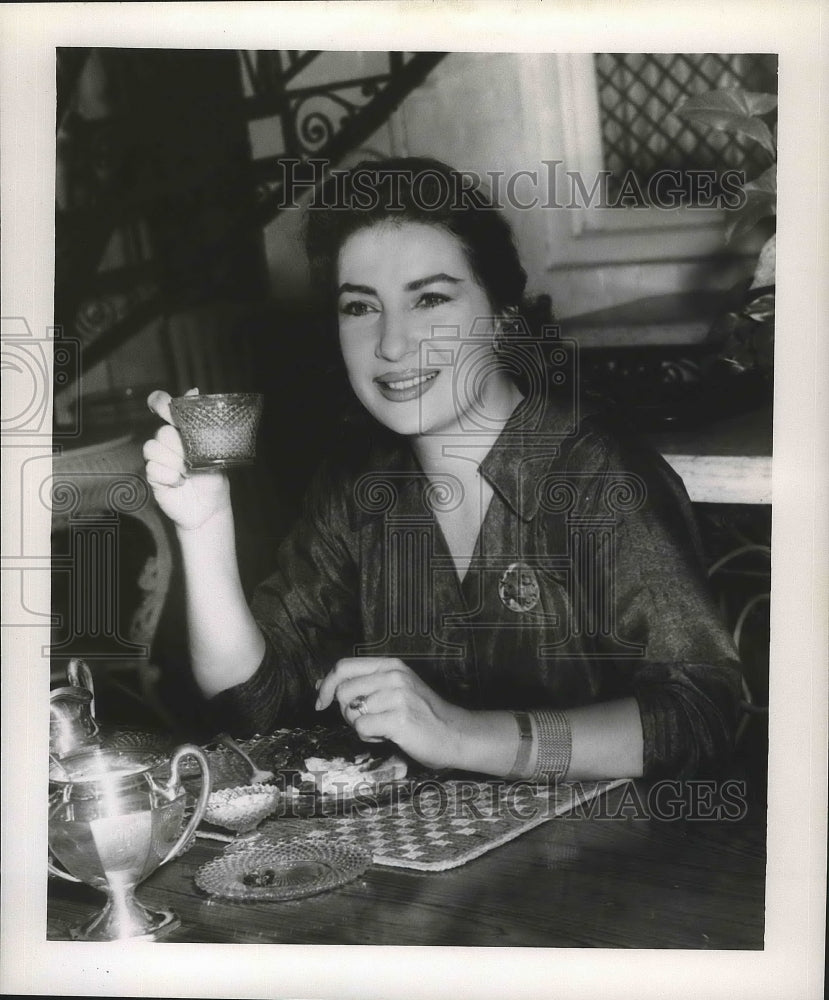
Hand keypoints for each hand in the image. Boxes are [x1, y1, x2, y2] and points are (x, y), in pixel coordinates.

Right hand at [143, 388, 231, 530]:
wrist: (209, 509)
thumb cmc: (214, 479)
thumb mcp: (214, 452)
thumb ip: (202, 426)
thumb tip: (194, 391)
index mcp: (183, 431)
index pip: (165, 408)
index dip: (160, 403)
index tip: (162, 405)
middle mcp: (168, 442)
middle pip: (162, 432)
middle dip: (179, 447)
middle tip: (192, 460)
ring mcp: (159, 458)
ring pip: (152, 448)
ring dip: (174, 462)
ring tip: (187, 473)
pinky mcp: (152, 475)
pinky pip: (152, 468)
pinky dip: (170, 477)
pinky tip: (179, 483)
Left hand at [315, 657, 469, 770]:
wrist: (455, 733)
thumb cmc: (422, 714)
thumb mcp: (395, 688)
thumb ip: (362, 683)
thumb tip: (322, 685)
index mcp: (391, 665)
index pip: (344, 666)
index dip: (327, 685)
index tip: (321, 702)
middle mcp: (394, 675)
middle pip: (343, 691)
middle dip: (346, 712)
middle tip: (366, 720)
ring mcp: (398, 696)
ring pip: (351, 712)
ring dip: (361, 726)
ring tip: (382, 728)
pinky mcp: (399, 719)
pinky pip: (362, 728)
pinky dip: (369, 737)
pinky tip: (387, 736)